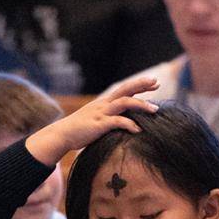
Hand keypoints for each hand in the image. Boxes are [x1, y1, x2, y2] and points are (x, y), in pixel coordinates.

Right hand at [25, 76, 158, 165]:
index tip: (154, 83)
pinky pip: (117, 122)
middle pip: (125, 89)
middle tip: (157, 83)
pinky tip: (138, 130)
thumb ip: (110, 119)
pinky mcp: (99, 125)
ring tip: (155, 110)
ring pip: (124, 103)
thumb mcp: (97, 121)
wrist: (61, 135)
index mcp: (104, 103)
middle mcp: (104, 104)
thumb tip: (125, 124)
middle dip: (141, 85)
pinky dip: (130, 125)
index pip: (125, 89)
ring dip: (141, 105)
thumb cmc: (79, 130)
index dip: (139, 85)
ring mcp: (101, 113)